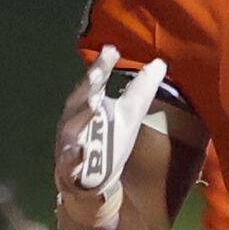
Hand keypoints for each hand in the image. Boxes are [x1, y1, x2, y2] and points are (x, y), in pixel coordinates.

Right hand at [56, 45, 161, 218]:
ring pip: (72, 127)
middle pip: (80, 100)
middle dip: (88, 86)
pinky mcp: (68, 166)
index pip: (94, 81)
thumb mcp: (129, 114)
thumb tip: (160, 62)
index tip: (112, 50)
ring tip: (93, 102)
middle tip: (98, 72)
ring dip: (82, 115)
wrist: (96, 179)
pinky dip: (74, 155)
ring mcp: (69, 142)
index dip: (102, 66)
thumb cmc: (110, 140)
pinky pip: (70, 160)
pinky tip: (81, 151)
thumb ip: (141, 89)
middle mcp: (73, 119)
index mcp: (86, 104)